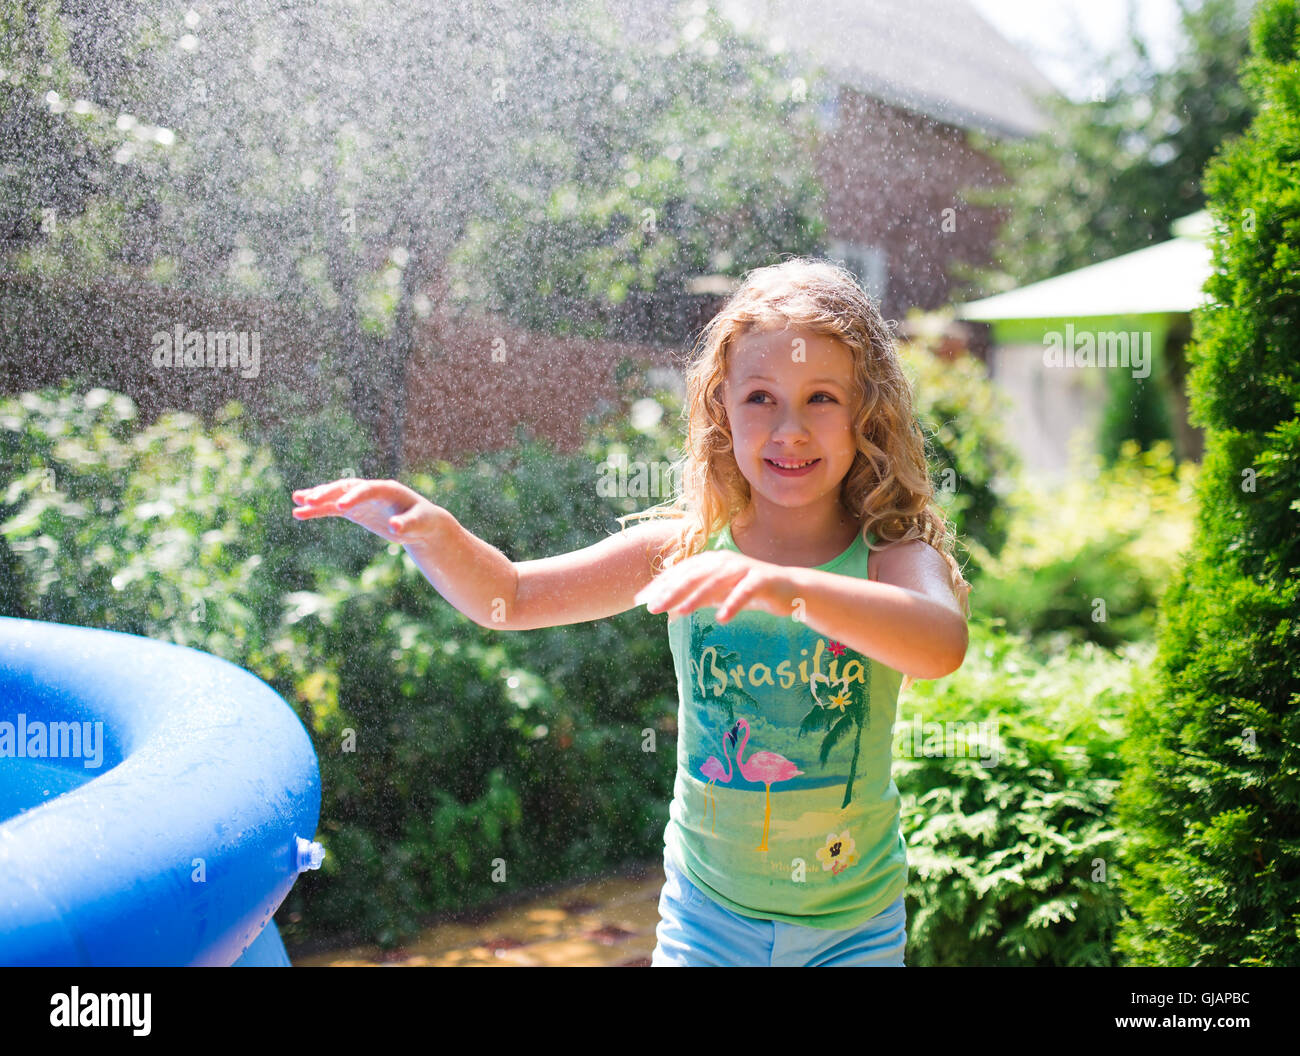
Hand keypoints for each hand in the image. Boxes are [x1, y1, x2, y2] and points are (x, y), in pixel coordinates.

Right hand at [290, 478, 442, 545]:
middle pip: (346, 488)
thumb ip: (408, 524)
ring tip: (297, 500)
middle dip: (328, 493)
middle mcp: (371, 490)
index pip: (367, 490)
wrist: (421, 523)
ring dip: (317, 498)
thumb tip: (394, 528)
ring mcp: (361, 499)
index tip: (341, 507)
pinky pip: (332, 508)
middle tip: (309, 499)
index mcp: (388, 489)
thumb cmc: (423, 521)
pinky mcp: (355, 510)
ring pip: (335, 495)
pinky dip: (317, 510)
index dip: (354, 497)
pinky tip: (298, 514)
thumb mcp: (420, 524)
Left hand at [633, 551, 795, 622]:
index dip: (659, 586)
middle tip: (652, 608)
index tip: (639, 601)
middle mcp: (724, 560)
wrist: (788, 590)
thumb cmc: (748, 592)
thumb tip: (669, 609)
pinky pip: (745, 592)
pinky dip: (733, 604)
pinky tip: (722, 619)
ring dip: (697, 598)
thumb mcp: (718, 595)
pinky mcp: (762, 579)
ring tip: (680, 613)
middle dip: (670, 592)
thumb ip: (696, 598)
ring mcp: (743, 568)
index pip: (679, 573)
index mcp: (710, 561)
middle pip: (692, 576)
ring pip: (715, 582)